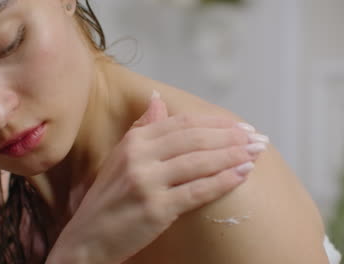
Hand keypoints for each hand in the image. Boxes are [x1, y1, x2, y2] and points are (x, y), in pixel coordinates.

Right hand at [46, 91, 267, 263]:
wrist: (86, 239)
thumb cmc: (107, 199)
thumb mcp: (119, 157)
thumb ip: (141, 128)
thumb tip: (157, 100)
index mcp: (133, 142)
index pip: (182, 124)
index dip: (215, 123)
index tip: (239, 125)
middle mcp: (139, 157)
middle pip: (194, 139)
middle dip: (231, 137)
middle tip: (257, 138)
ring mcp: (146, 182)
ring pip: (199, 162)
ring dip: (233, 156)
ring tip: (256, 153)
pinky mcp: (155, 209)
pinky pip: (197, 191)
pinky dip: (223, 181)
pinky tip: (242, 174)